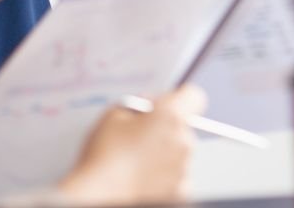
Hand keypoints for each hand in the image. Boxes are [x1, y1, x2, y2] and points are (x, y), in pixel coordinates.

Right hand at [56, 87, 204, 205]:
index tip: (168, 104)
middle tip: (139, 139)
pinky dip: (164, 177)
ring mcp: (184, 168)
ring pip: (179, 154)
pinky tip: (142, 178)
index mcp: (169, 116)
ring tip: (136, 163)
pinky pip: (177, 177)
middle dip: (164, 130)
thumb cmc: (104, 159)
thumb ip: (137, 104)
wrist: (101, 197)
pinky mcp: (181, 191)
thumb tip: (149, 106)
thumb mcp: (111, 115)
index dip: (179, 98)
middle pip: (183, 127)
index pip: (193, 96)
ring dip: (164, 154)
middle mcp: (183, 141)